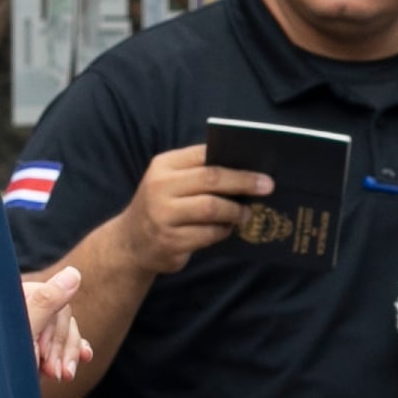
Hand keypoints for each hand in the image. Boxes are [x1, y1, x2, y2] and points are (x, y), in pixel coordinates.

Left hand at [19, 264, 90, 390]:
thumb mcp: (22, 334)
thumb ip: (47, 302)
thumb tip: (73, 274)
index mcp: (9, 299)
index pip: (51, 298)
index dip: (53, 329)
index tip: (42, 354)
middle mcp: (16, 310)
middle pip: (59, 316)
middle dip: (60, 346)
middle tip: (53, 372)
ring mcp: (25, 330)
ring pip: (63, 332)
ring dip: (67, 354)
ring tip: (63, 376)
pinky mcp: (32, 348)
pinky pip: (62, 343)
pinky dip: (73, 352)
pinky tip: (83, 358)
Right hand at [115, 145, 266, 276]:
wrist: (130, 243)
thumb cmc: (162, 207)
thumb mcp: (171, 182)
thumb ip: (199, 173)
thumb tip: (246, 170)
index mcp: (163, 165)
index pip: (204, 155)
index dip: (235, 160)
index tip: (262, 167)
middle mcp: (160, 187)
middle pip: (211, 179)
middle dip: (243, 182)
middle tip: (267, 187)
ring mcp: (163, 215)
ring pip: (212, 208)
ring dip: (235, 211)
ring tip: (247, 213)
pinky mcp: (170, 241)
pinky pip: (207, 234)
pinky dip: (223, 231)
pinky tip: (227, 229)